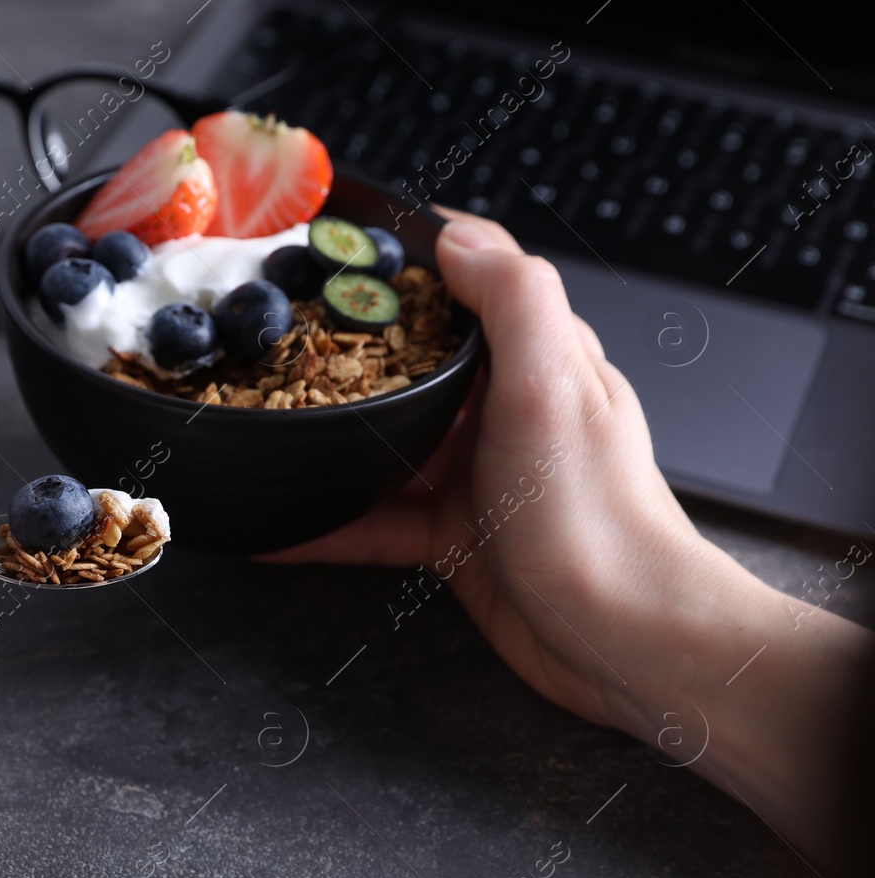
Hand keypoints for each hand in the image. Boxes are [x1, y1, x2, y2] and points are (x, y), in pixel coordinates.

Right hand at [265, 213, 723, 736]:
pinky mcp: (453, 536)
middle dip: (343, 349)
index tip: (334, 249)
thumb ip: (513, 301)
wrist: (622, 639)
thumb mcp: (552, 388)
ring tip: (259, 427)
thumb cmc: (599, 518)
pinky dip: (325, 525)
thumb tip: (455, 233)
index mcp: (534, 356)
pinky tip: (275, 530)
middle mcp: (502, 409)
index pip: (466, 282)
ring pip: (383, 443)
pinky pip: (374, 520)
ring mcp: (475, 475)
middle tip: (268, 339)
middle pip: (409, 362)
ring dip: (326, 439)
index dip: (404, 259)